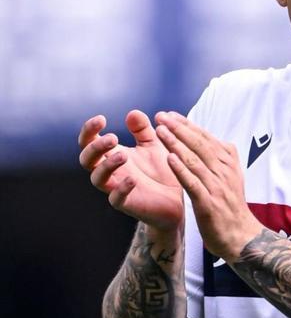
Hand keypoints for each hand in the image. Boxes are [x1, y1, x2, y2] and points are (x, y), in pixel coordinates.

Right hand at [78, 110, 182, 231]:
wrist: (178, 195)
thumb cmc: (161, 168)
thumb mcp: (153, 144)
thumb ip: (143, 130)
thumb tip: (132, 113)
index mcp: (112, 154)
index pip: (89, 141)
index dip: (89, 130)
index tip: (101, 119)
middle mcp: (110, 171)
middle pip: (87, 159)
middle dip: (95, 147)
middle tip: (113, 138)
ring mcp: (116, 188)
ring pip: (97, 179)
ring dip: (107, 166)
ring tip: (123, 156)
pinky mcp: (127, 204)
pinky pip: (116, 199)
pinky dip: (121, 189)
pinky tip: (132, 180)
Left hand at [154, 111, 262, 261]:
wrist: (240, 236)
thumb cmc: (231, 205)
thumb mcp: (233, 177)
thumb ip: (223, 158)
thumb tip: (216, 140)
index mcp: (228, 162)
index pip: (205, 137)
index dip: (187, 125)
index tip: (170, 114)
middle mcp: (223, 170)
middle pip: (199, 144)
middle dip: (179, 128)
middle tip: (161, 116)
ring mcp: (216, 186)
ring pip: (194, 160)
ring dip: (176, 143)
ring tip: (160, 131)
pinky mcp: (208, 202)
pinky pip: (193, 182)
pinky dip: (181, 169)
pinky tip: (169, 159)